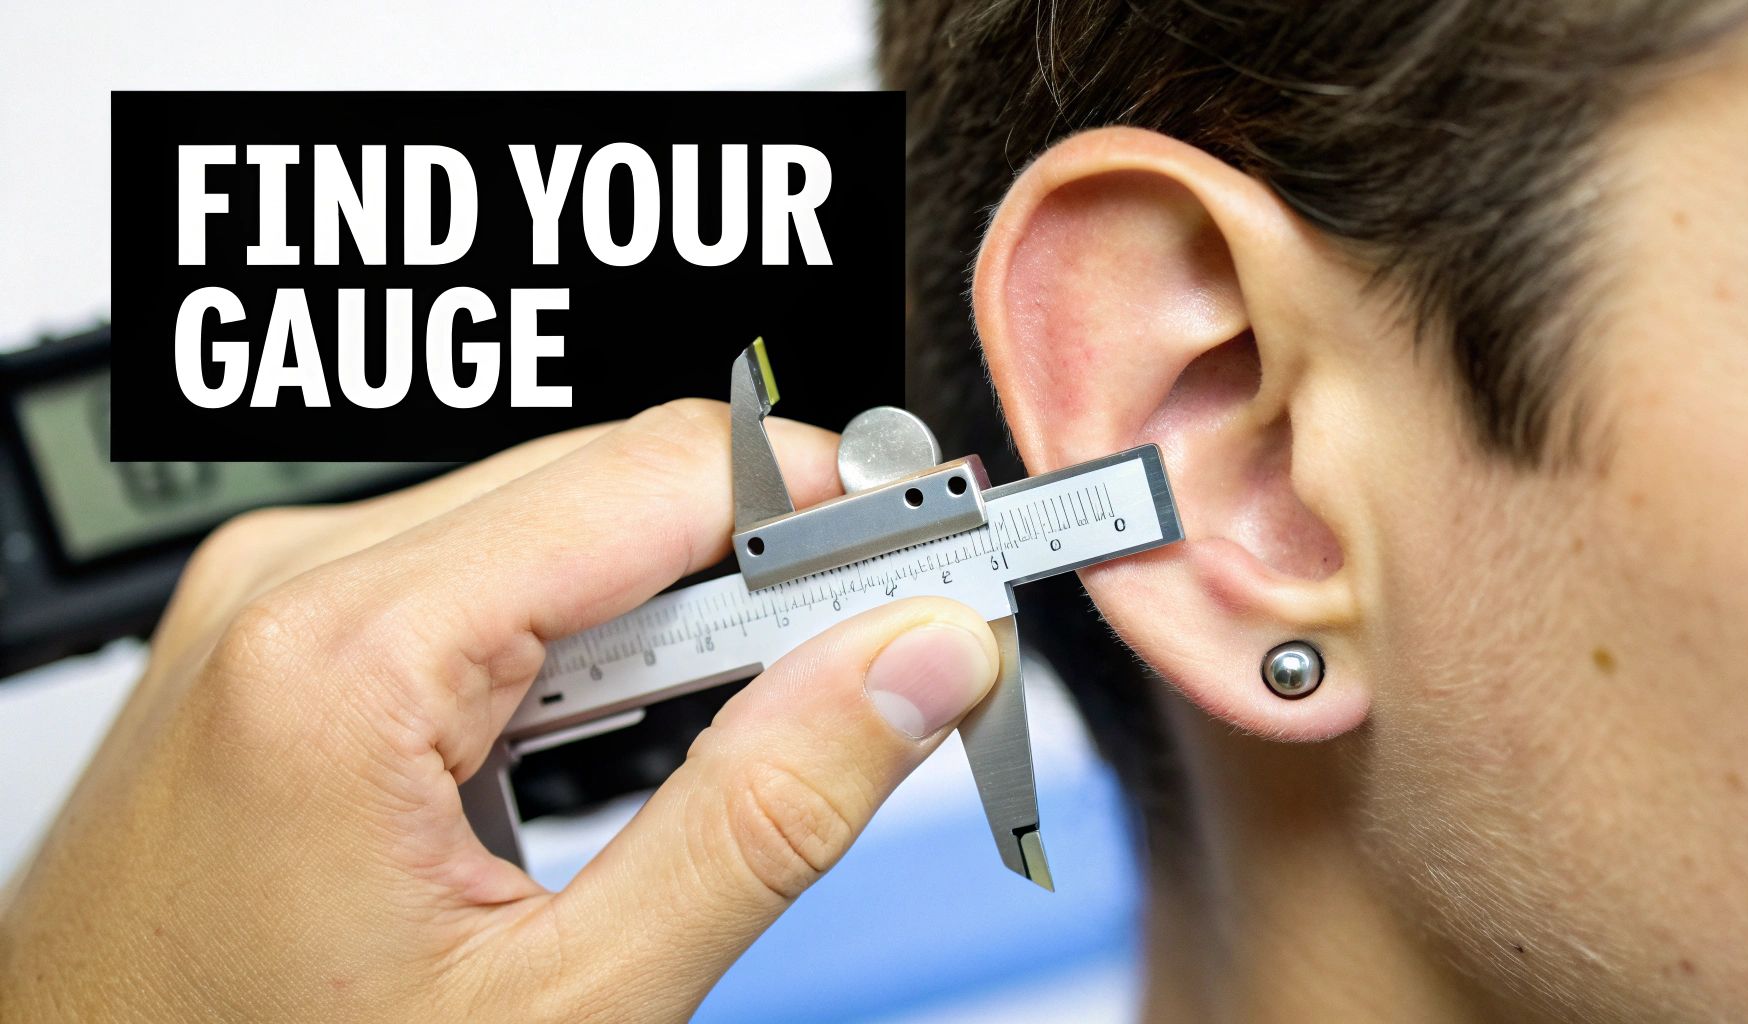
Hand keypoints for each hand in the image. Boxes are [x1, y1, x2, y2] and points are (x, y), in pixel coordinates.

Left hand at [0, 400, 999, 1022]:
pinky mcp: (277, 640)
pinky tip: (637, 726)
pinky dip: (588, 636)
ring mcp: (268, 605)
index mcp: (340, 656)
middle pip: (612, 484)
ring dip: (686, 606)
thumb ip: (762, 816)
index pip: (662, 481)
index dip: (839, 504)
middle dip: (779, 558)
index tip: (952, 547)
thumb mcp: (561, 1006)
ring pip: (552, 527)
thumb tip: (912, 666)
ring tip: (782, 709)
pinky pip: (476, 578)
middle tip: (907, 640)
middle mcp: (288, 587)